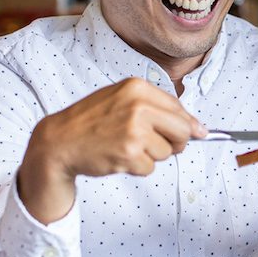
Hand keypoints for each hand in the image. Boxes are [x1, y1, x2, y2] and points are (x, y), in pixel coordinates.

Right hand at [38, 78, 201, 177]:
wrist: (60, 140)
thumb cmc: (91, 121)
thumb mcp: (121, 99)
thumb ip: (156, 109)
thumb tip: (198, 129)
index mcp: (137, 88)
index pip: (179, 109)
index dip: (188, 125)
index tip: (196, 133)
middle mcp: (138, 106)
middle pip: (182, 131)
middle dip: (176, 143)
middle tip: (156, 145)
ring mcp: (134, 130)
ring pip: (166, 153)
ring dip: (150, 156)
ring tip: (125, 146)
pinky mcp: (129, 153)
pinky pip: (150, 168)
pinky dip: (137, 167)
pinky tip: (119, 156)